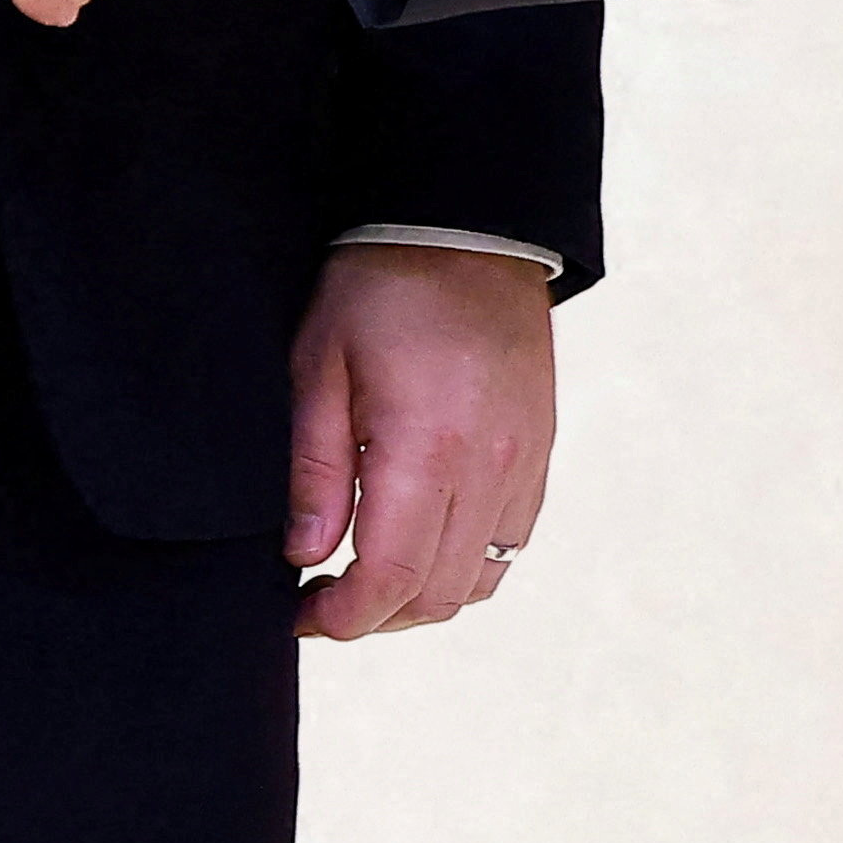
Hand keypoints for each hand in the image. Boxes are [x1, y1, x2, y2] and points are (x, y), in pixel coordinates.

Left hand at [286, 240, 553, 637]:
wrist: (469, 225)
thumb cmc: (382, 285)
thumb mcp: (320, 364)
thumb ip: (315, 469)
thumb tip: (306, 555)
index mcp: (427, 446)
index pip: (391, 577)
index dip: (343, 618)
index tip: (302, 615)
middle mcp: (489, 465)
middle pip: (436, 594)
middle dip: (374, 616)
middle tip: (323, 597)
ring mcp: (524, 461)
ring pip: (479, 579)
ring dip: (421, 596)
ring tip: (371, 573)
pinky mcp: (540, 450)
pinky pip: (512, 542)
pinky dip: (465, 563)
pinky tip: (424, 538)